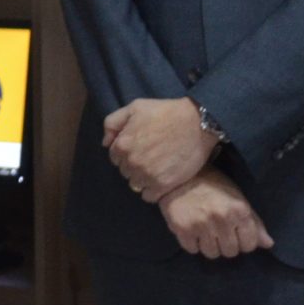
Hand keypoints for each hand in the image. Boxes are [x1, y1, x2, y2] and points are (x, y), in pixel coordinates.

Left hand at [105, 96, 220, 202]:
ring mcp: (147, 175)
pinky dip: (152, 191)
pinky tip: (160, 180)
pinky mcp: (163, 185)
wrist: (198, 123)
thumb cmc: (166, 112)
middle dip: (133, 165)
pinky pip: (148, 196)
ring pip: (135, 184)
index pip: (114, 157)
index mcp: (122, 145)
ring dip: (142, 179)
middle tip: (150, 157)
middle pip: (125, 171)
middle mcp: (131, 162)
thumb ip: (113, 123)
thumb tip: (106, 143)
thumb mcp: (134, 108)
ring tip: (156, 168)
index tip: (139, 148)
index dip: (126, 152)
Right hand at [158, 169, 274, 258]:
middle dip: (226, 244)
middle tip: (218, 231)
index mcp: (239, 210)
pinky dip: (192, 243)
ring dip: (209, 246)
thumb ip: (254, 222)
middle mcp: (221, 219)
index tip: (235, 233)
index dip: (243, 242)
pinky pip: (192, 250)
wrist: (179, 176)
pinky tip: (192, 230)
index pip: (249, 245)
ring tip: (205, 231)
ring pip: (212, 254)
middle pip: (230, 252)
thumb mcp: (237, 199)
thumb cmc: (213, 186)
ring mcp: (201, 225)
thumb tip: (268, 244)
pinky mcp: (182, 228)